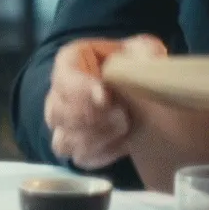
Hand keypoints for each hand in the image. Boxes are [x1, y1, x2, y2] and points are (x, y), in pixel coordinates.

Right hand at [43, 34, 166, 168]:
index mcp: (73, 60)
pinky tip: (124, 142)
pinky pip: (78, 158)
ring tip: (125, 128)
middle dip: (93, 118)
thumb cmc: (139, 68)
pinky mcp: (75, 149)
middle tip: (123, 116)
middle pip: (59, 111)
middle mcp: (59, 92)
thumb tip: (133, 68)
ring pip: (63, 140)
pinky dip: (103, 154)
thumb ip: (143, 53)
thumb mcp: (145, 51)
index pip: (63, 74)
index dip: (80, 88)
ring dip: (97, 139)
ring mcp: (62, 124)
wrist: (150, 100)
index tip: (105, 98)